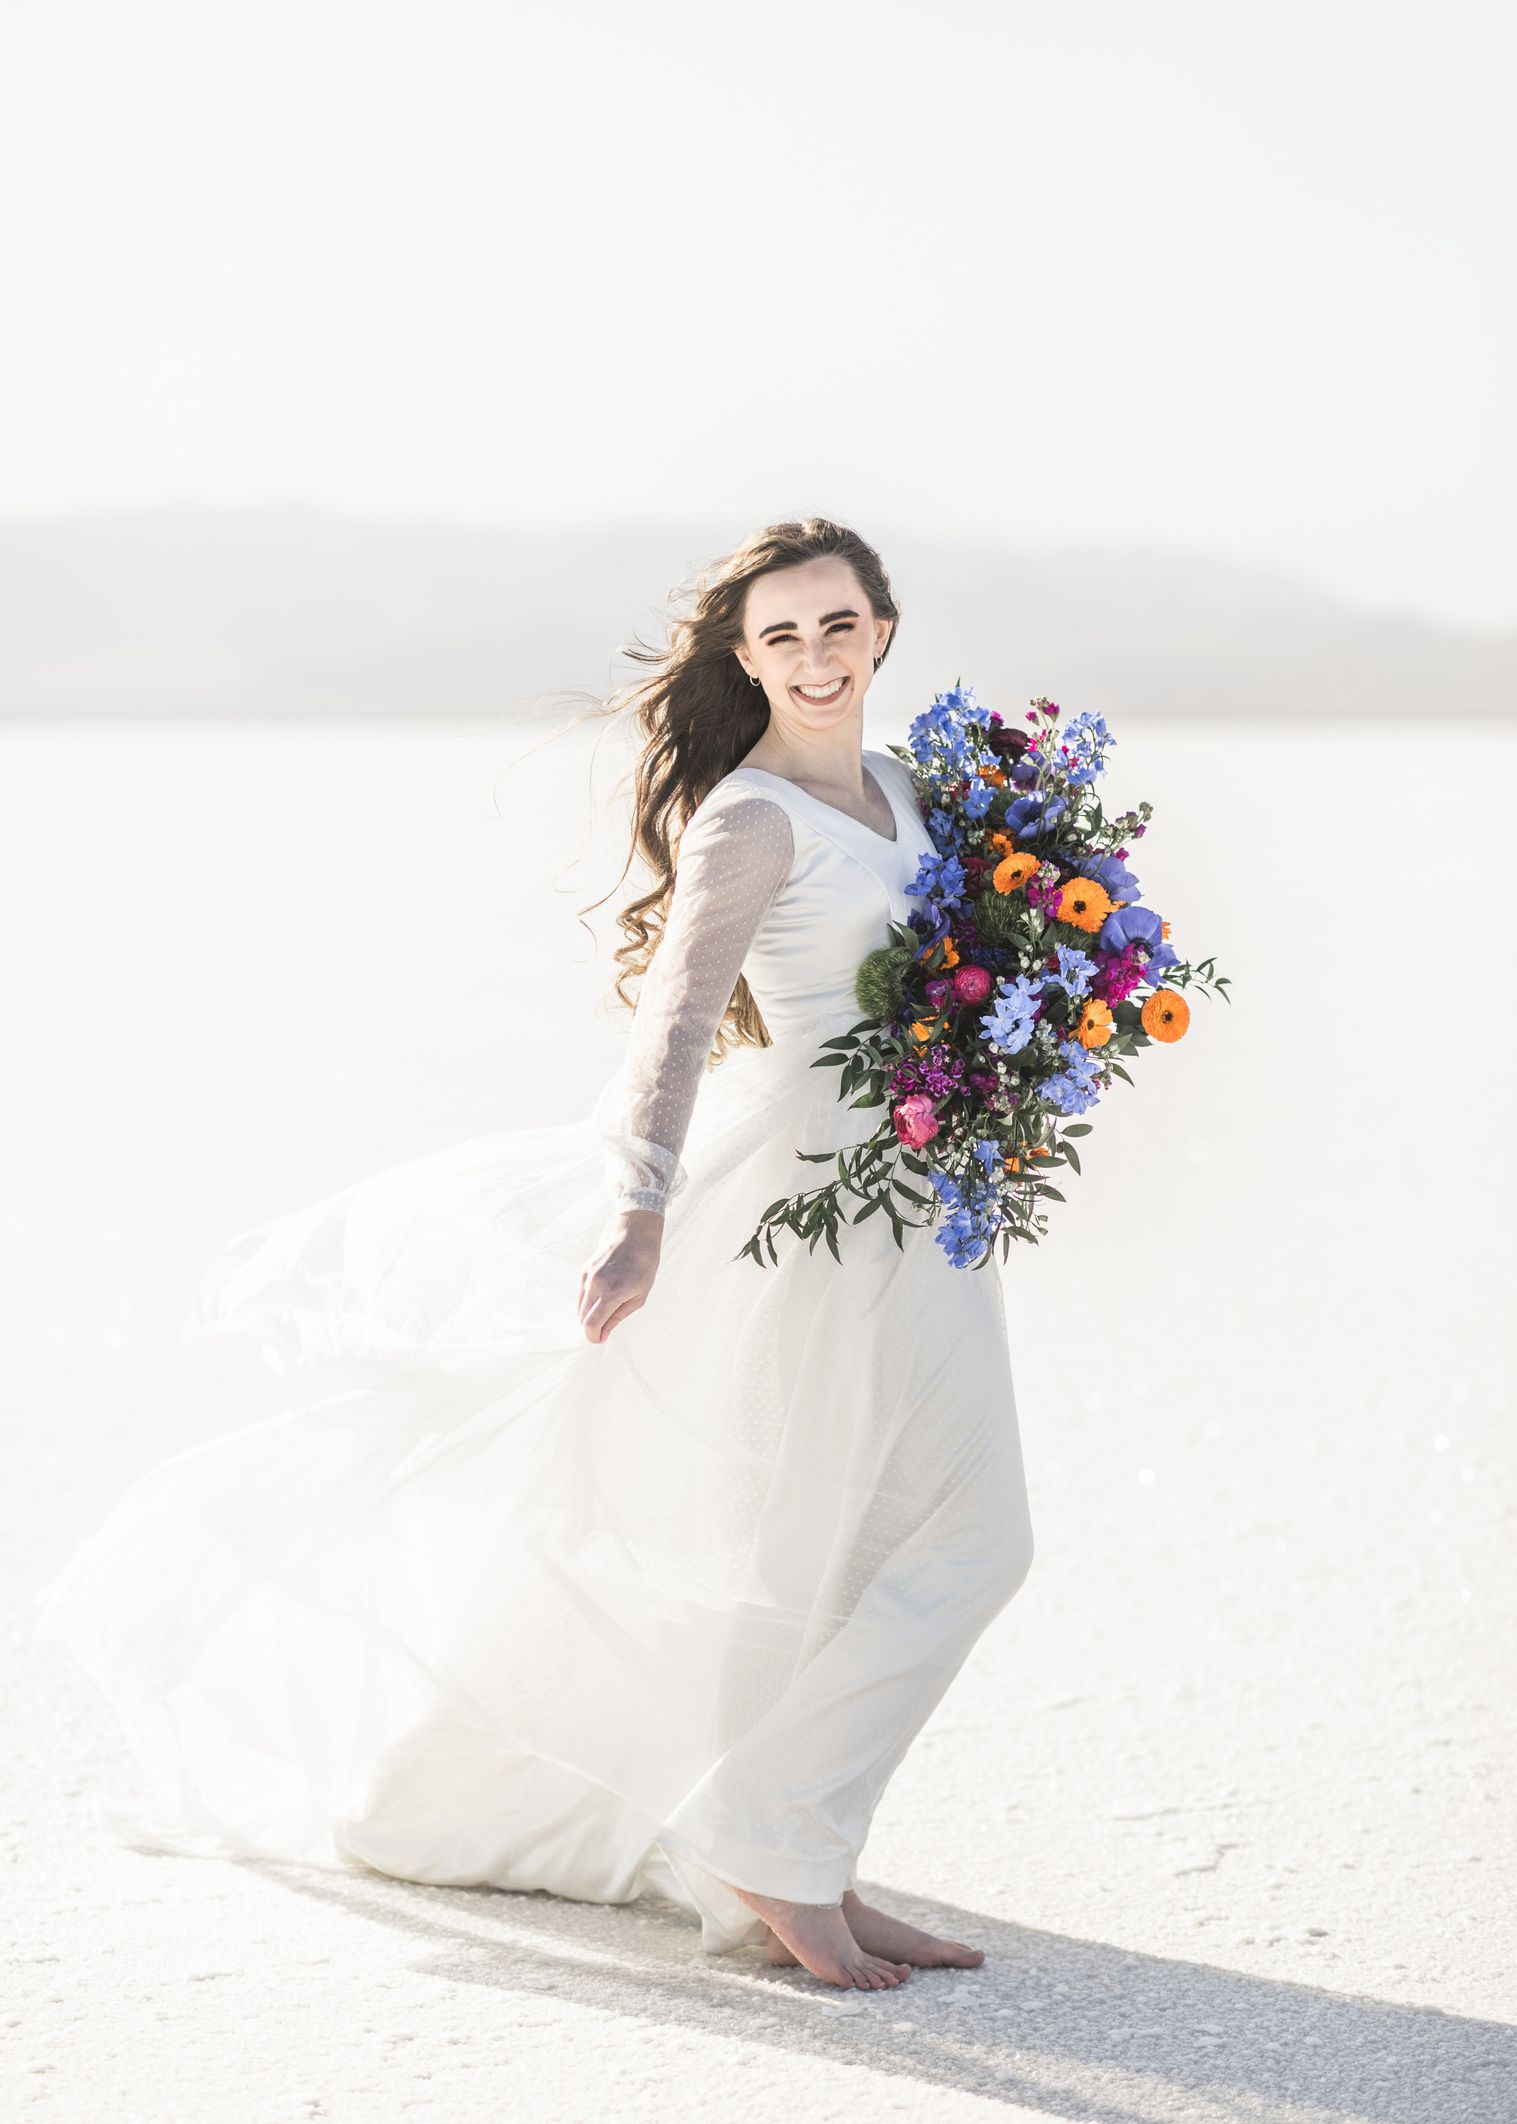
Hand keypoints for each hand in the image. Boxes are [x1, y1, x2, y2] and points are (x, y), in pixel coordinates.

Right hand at [578, 1209, 663, 1342]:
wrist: (636, 1234)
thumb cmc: (644, 1264)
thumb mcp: (639, 1296)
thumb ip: (618, 1316)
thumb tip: (604, 1333)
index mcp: (612, 1293)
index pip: (591, 1324)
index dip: (593, 1336)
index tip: (599, 1339)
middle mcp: (596, 1284)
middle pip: (583, 1317)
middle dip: (592, 1327)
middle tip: (605, 1327)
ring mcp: (588, 1276)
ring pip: (580, 1306)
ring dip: (589, 1314)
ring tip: (607, 1309)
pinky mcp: (584, 1270)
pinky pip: (580, 1293)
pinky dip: (587, 1301)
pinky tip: (601, 1297)